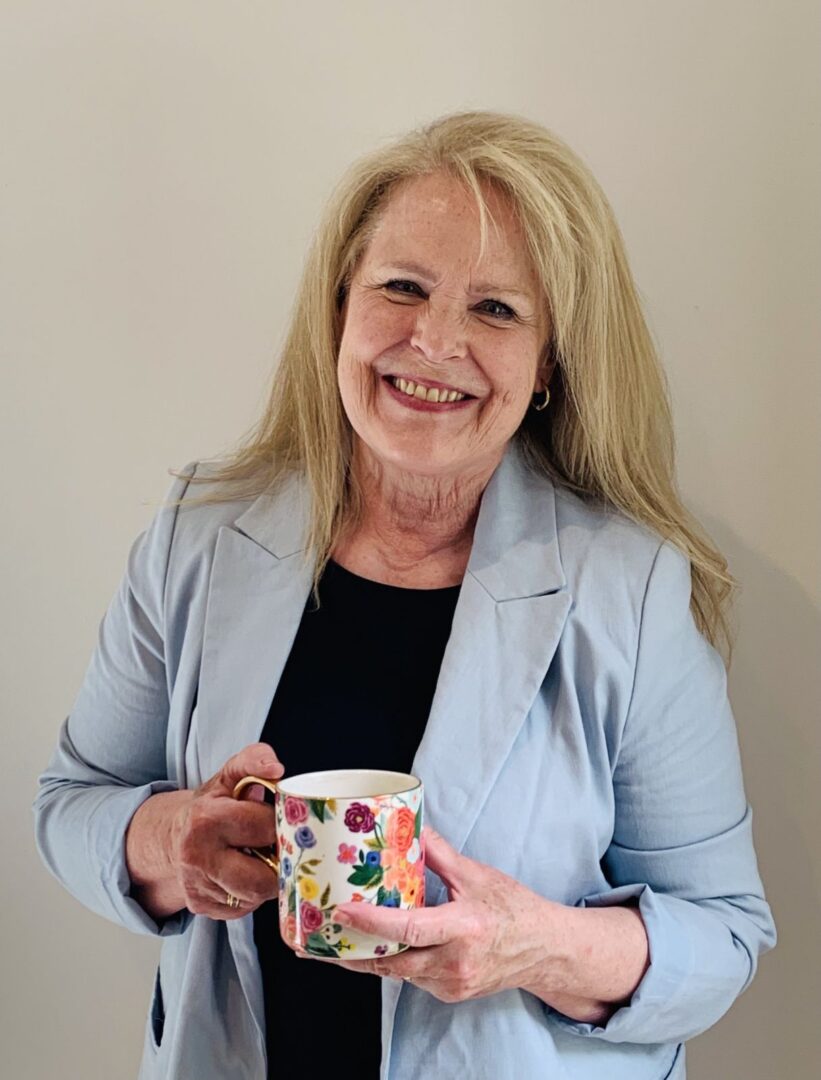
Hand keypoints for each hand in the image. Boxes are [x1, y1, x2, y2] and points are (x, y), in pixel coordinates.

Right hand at [168, 742, 283, 919]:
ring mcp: (197, 887)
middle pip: (262, 878)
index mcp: (206, 820)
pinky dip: (250, 893)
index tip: (282, 821)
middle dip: (279, 863)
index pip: (265, 828)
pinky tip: (244, 873)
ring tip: (259, 857)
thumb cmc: (211, 804)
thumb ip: (254, 759)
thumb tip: (276, 769)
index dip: (282, 825)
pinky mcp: (201, 907)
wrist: (175, 835)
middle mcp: (197, 857)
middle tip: (278, 846)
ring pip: (255, 896)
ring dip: (266, 879)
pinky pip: (243, 909)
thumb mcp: (229, 775)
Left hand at [300, 826, 563, 1002]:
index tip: (341, 912)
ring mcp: (451, 983)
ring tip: (334, 942)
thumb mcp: (477, 874)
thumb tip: (409, 826)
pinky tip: (375, 948)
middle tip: (317, 939)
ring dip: (368, 959)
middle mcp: (455, 961)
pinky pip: (413, 978)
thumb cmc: (513, 908)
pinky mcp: (450, 993)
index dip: (371, 922)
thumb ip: (439, 853)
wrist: (544, 949)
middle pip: (392, 961)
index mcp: (463, 927)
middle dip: (352, 952)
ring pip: (399, 972)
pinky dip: (393, 963)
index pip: (408, 928)